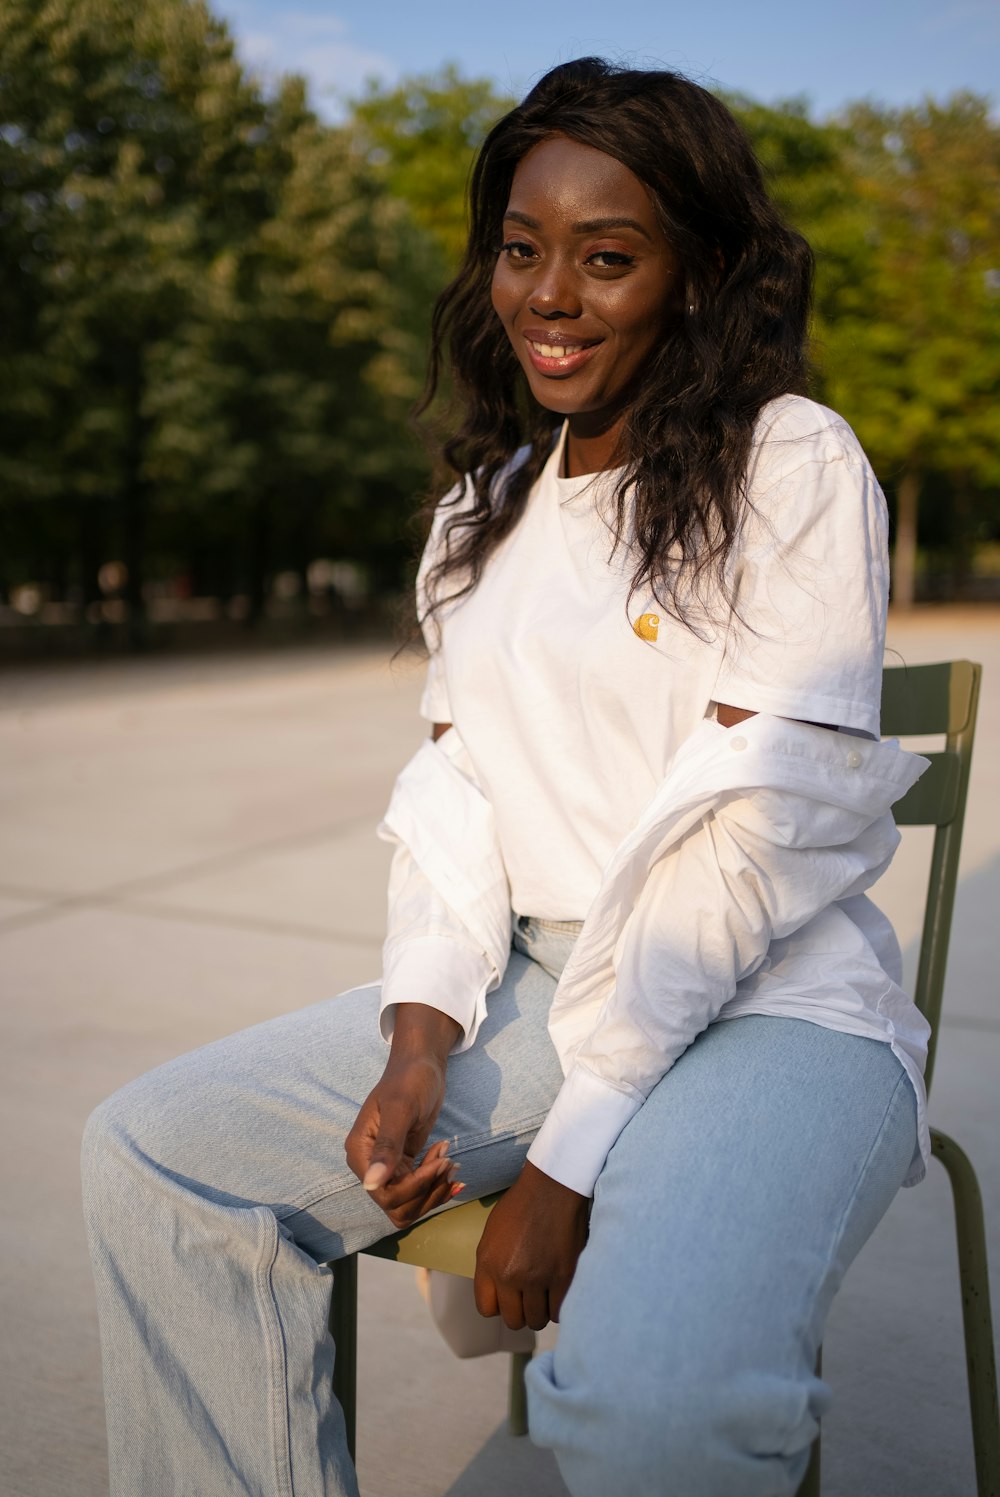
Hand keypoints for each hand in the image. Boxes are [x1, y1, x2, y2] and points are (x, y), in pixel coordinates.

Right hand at [345, 1004, 463, 1229]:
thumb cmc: (410, 1079)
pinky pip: (417, 1191)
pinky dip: (436, 1183)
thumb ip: (387, 1146)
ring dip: (433, 1192)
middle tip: (450, 1164)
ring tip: (452, 1164)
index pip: (383, 1193)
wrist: (422, 1065)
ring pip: (408, 1204)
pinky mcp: (403, 1165)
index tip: (441, 1162)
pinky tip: (451, 1162)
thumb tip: (371, 1184)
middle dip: (426, 1192)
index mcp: (360, 1151)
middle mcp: (368, 1164)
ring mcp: (386, 1166)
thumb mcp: (401, 1109)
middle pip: (395, 1205)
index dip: (414, 1187)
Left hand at [474, 1161, 589, 1330]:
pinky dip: (558, 1306)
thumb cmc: (521, 1204)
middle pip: (512, 1320)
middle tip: (530, 1298)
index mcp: (487, 1263)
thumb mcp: (492, 1233)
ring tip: (546, 1294)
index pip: (486, 1309)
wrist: (552, 1187)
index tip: (509, 1299)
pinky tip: (559, 1292)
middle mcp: (509, 1275)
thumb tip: (498, 1290)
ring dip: (541, 1311)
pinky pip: (558, 1312)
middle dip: (521, 1312)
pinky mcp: (562, 1277)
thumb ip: (491, 1265)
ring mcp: (536, 1278)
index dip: (499, 1306)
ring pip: (536, 1319)